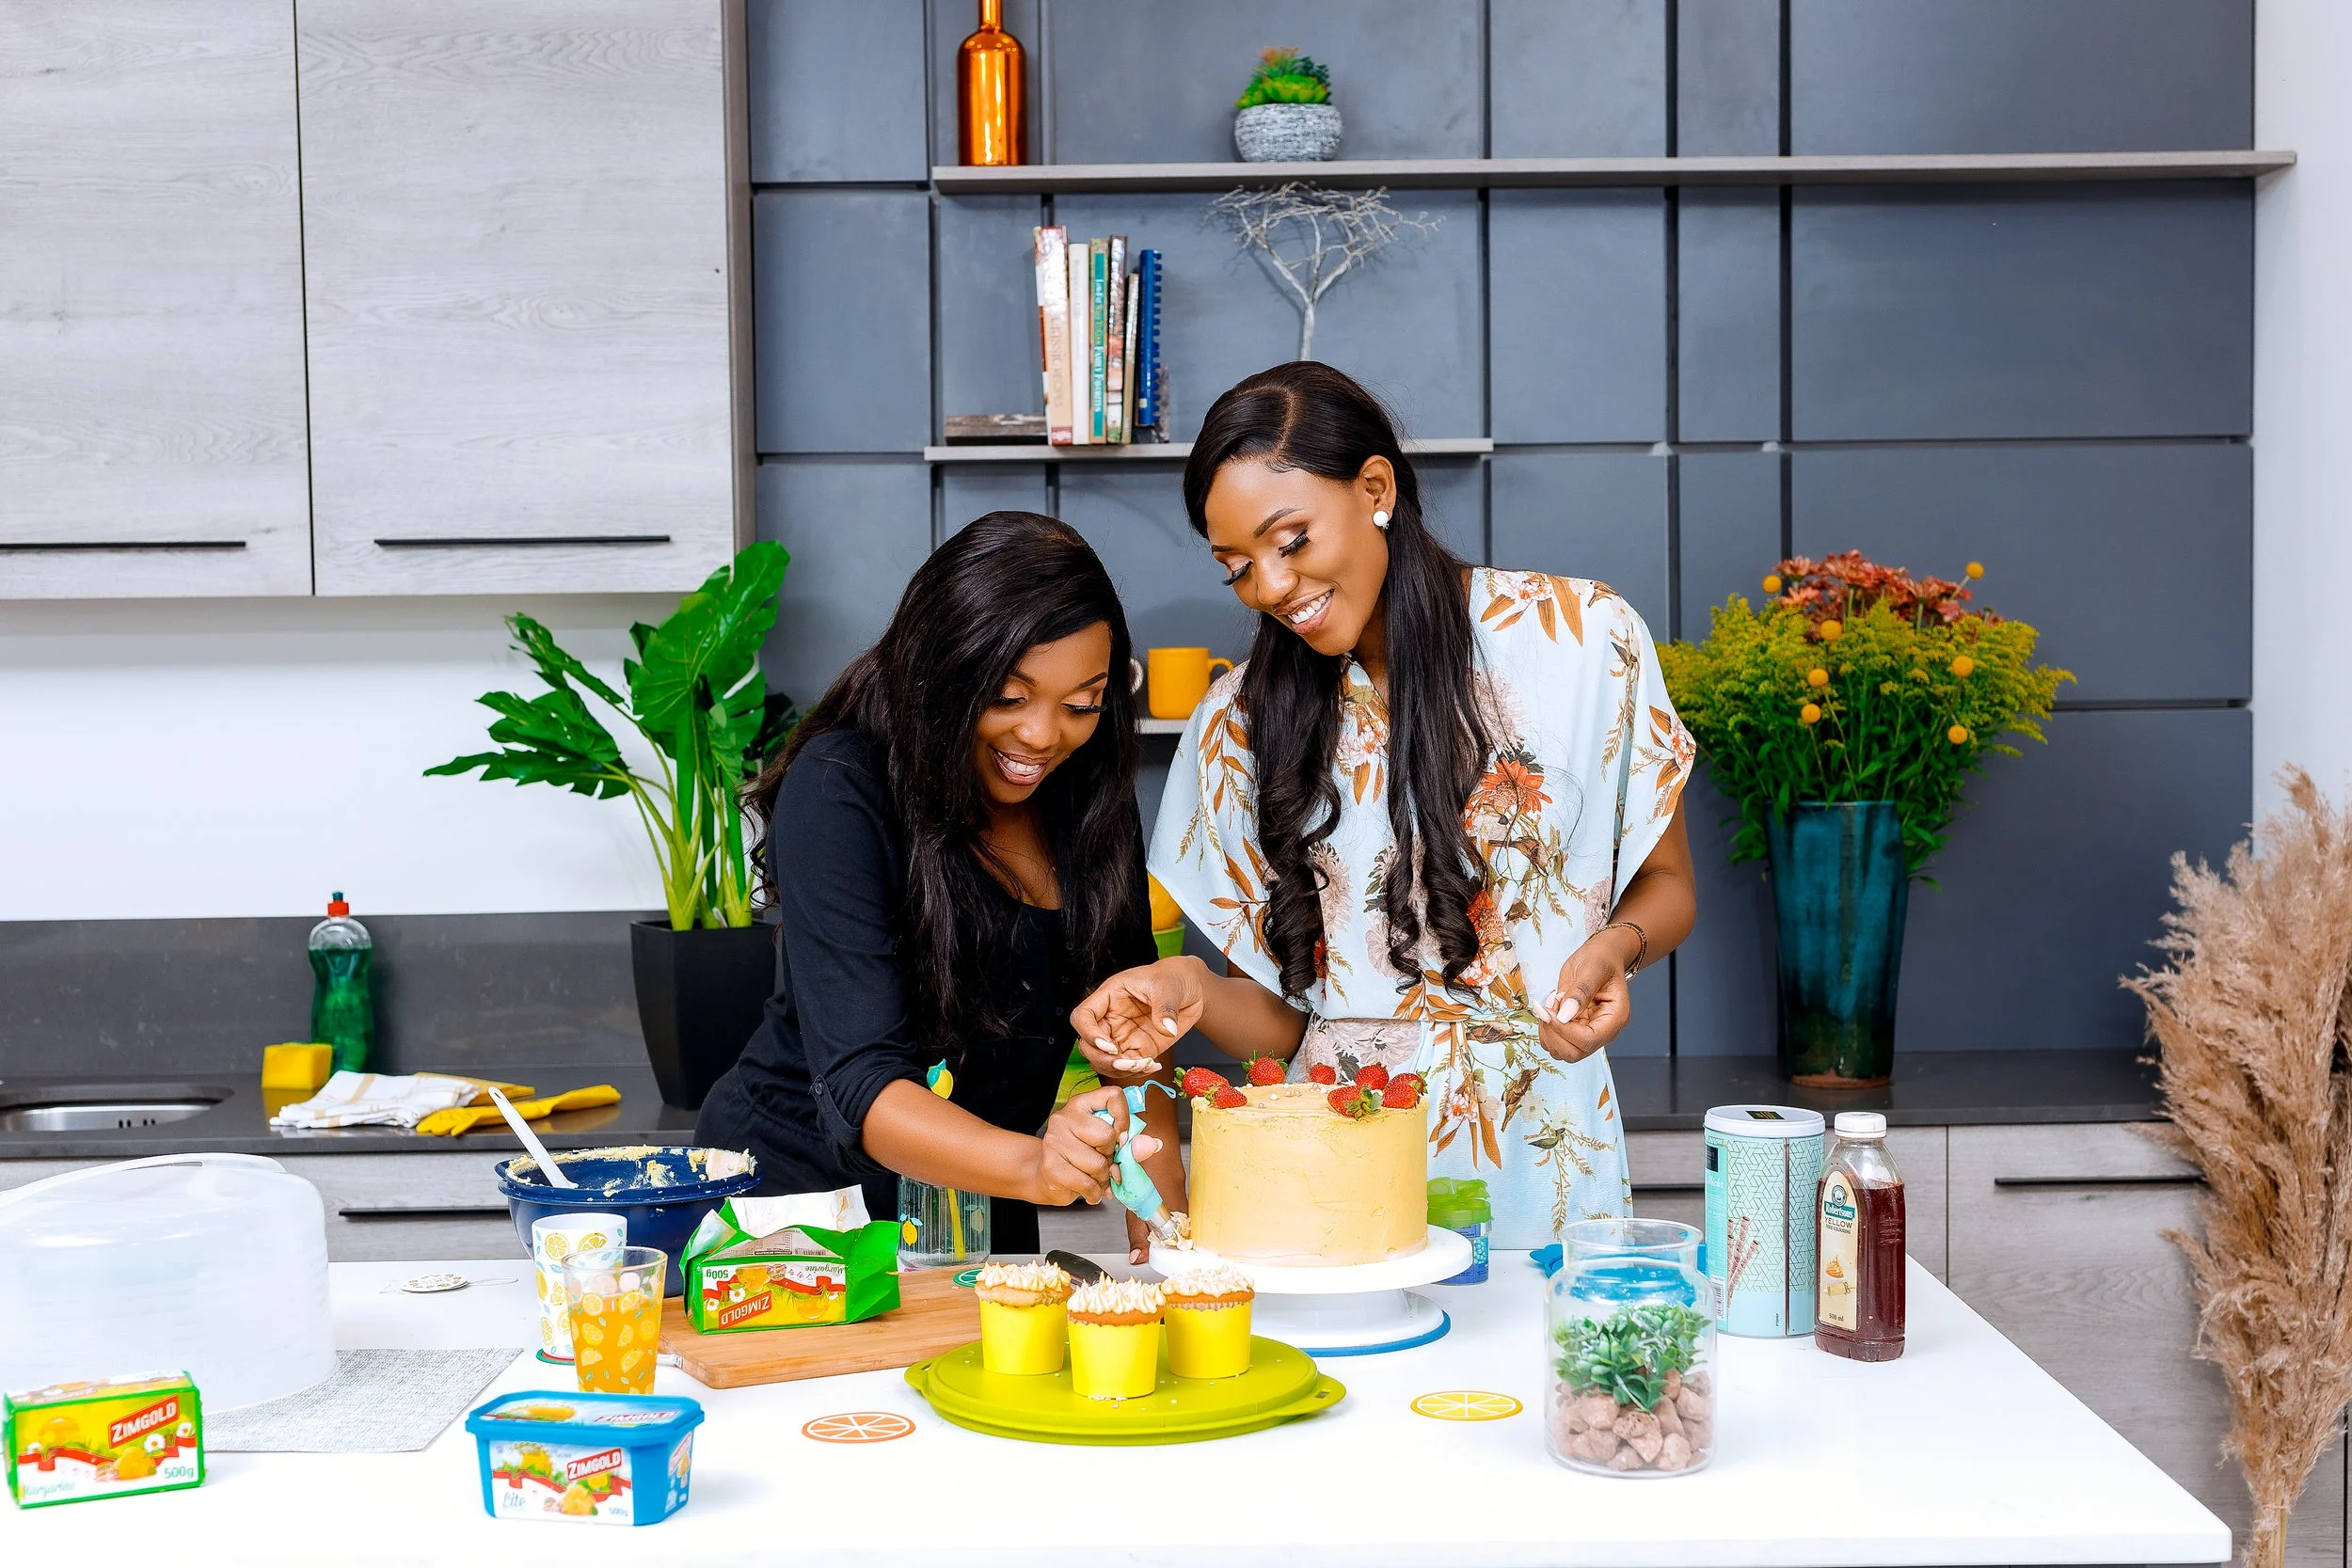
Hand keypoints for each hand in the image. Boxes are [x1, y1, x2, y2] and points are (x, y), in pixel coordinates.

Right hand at [1030, 1087, 1127, 1206]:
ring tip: (1096, 1178)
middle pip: (1106, 1135)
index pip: (1113, 1096)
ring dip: (1103, 1178)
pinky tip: (1089, 1189)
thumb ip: (1132, 1144)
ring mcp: (1054, 1141)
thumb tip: (1153, 1145)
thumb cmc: (1081, 1157)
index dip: (1124, 1120)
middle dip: (1111, 1156)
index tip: (1122, 1138)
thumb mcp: (1108, 1146)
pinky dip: (1094, 1192)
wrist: (1047, 1178)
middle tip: (1104, 1162)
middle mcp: (1065, 1118)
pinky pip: (1086, 1184)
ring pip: (1097, 1164)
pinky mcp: (1050, 1166)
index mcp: (1082, 1104)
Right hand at [1070, 957, 1206, 1078]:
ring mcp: (1123, 1035)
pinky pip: (1129, 1066)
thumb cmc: (1172, 977)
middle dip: (1103, 1059)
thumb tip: (1167, 1029)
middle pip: (1088, 1045)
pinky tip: (1154, 1066)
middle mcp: (1111, 1018)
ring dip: (1119, 1070)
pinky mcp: (1139, 1048)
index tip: (1110, 1046)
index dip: (1089, 1034)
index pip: (1083, 1017)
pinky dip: (1137, 1072)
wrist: (1191, 988)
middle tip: (1127, 1063)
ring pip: (1105, 1060)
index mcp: (1109, 996)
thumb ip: (1165, 1008)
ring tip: (1144, 1065)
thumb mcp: (1167, 986)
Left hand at [1537, 929, 1640, 1063]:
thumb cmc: (1600, 960)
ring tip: (1552, 1002)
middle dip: (1553, 1031)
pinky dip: (1545, 1028)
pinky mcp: (1574, 1032)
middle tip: (1548, 1004)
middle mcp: (1604, 1032)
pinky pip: (1554, 1043)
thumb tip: (1565, 1016)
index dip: (1564, 1029)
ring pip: (1561, 1052)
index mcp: (1616, 1018)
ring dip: (1547, 1029)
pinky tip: (1551, 1007)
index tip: (1549, 1009)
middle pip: (1574, 1053)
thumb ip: (1580, 991)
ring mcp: (1588, 1034)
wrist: (1599, 958)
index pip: (1588, 1040)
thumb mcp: (1592, 968)